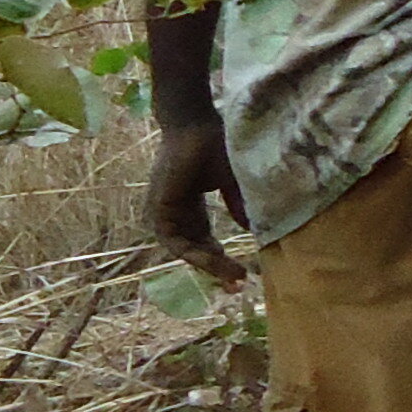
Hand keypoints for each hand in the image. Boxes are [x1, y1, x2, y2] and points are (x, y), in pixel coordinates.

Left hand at [147, 119, 248, 281]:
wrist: (195, 125)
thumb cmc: (216, 146)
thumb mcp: (234, 183)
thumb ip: (240, 207)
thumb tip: (253, 231)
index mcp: (189, 205)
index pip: (203, 240)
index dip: (222, 259)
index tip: (243, 275)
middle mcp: (174, 211)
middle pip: (194, 249)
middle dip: (217, 269)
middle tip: (238, 286)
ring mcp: (163, 211)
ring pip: (186, 249)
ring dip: (210, 266)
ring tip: (233, 277)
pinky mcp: (158, 209)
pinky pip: (176, 242)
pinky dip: (196, 254)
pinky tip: (218, 261)